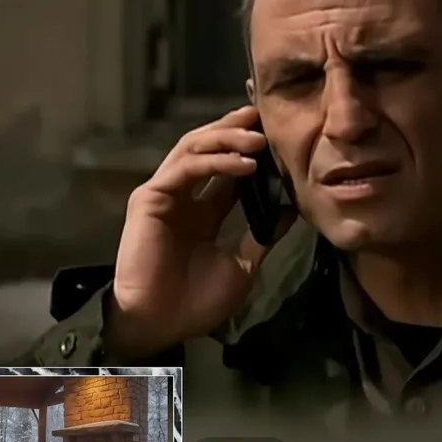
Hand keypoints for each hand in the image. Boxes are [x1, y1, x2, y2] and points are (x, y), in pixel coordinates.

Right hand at [106, 106, 293, 355]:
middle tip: (264, 116)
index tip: (278, 134)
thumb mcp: (242, 265)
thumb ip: (261, 235)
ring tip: (259, 137)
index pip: (227, 168)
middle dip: (235, 128)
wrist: (162, 324)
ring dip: (228, 138)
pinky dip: (216, 162)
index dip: (249, 149)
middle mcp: (184, 196)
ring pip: (195, 148)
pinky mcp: (150, 198)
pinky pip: (185, 169)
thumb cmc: (197, 302)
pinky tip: (245, 164)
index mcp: (203, 211)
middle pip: (209, 147)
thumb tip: (291, 210)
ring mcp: (165, 194)